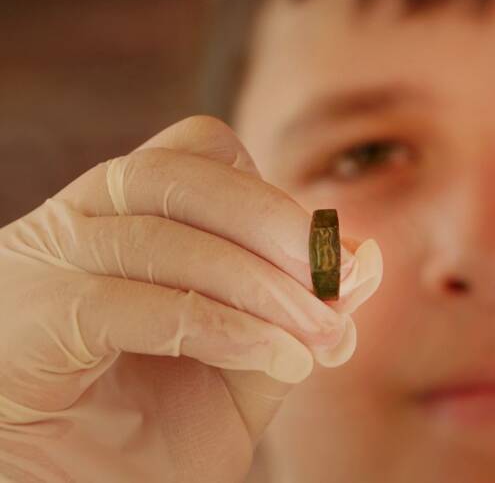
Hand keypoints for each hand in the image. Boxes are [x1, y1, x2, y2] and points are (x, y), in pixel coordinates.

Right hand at [0, 116, 382, 481]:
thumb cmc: (151, 435)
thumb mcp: (244, 365)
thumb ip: (295, 312)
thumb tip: (366, 263)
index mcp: (120, 218)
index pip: (195, 153)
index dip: (270, 192)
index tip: (331, 252)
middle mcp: (71, 226)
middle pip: (179, 176)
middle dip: (277, 223)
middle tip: (344, 276)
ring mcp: (39, 269)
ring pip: (162, 238)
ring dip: (262, 286)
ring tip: (320, 334)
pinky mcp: (27, 324)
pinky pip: (133, 306)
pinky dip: (220, 328)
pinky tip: (275, 358)